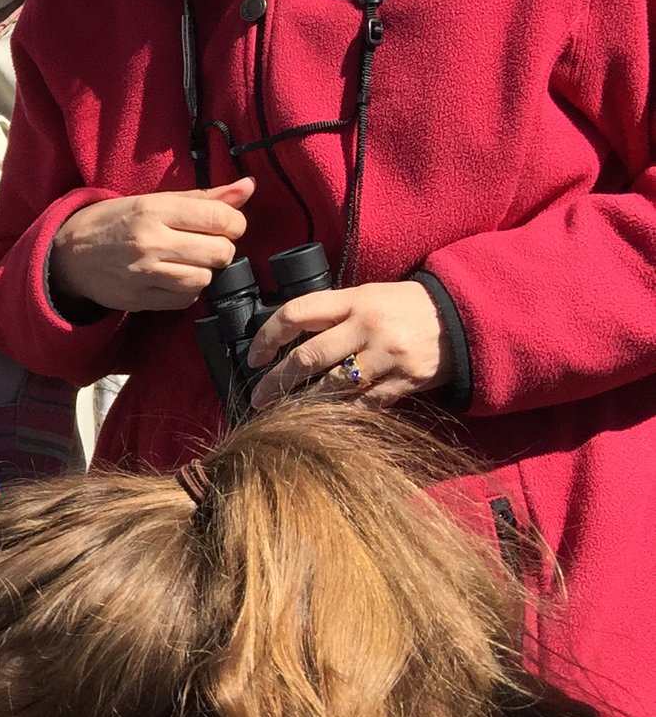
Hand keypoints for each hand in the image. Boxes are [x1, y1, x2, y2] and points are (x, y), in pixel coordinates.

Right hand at [50, 180, 254, 312]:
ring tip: (190, 262)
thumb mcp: (155, 200)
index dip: (234, 223)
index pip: (221, 219)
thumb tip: (248, 187)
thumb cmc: (116, 221)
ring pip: (204, 279)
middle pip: (219, 252)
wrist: (70, 253)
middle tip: (206, 244)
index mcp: (155, 210)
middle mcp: (150, 242)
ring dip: (204, 271)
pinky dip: (187, 291)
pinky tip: (175, 278)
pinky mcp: (139, 299)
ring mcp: (144, 274)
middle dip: (221, 248)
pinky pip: (185, 300)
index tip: (225, 225)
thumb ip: (204, 197)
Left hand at [247, 280, 445, 407]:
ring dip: (303, 403)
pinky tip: (323, 420)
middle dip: (276, 381)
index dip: (267, 336)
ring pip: (331, 387)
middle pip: (308, 357)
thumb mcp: (369, 297)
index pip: (297, 313)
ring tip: (284, 413)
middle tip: (257, 397)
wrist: (464, 317)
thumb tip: (286, 341)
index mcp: (355, 300)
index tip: (253, 358)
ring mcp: (387, 355)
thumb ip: (332, 315)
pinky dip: (340, 413)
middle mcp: (368, 326)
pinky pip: (362, 404)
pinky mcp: (405, 381)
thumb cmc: (406, 307)